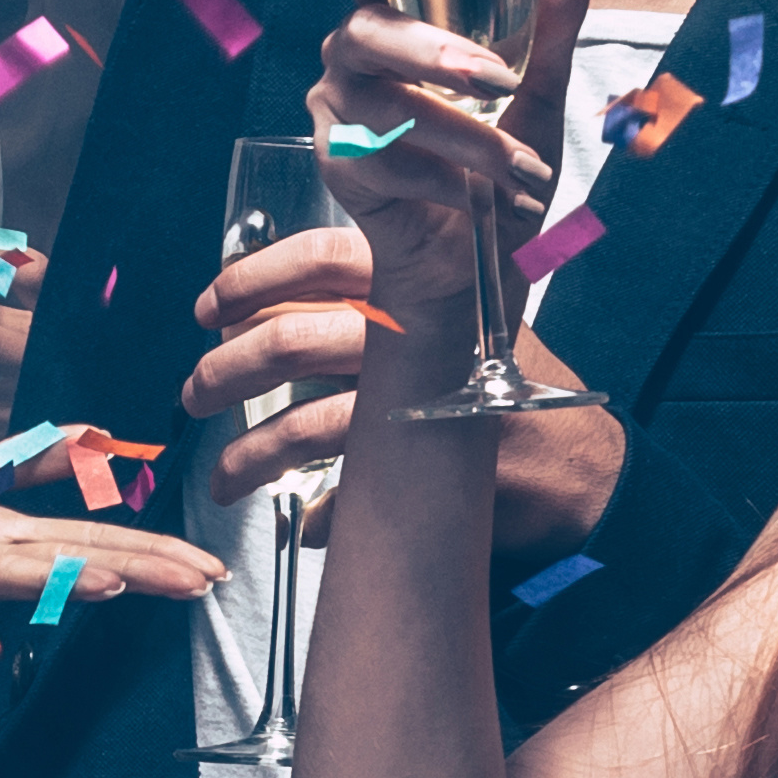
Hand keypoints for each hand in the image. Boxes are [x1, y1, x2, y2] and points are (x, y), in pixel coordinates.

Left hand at [177, 222, 625, 556]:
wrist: (581, 462)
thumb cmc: (502, 383)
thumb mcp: (449, 318)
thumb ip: (376, 303)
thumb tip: (265, 310)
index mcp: (421, 281)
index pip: (321, 256)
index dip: (251, 279)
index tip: (208, 309)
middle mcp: (418, 333)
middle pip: (291, 339)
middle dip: (226, 371)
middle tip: (196, 392)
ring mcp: (425, 400)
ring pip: (305, 419)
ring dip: (250, 452)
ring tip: (224, 475)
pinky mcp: (433, 464)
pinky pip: (346, 487)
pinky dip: (317, 510)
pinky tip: (306, 521)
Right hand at [306, 0, 595, 311]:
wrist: (474, 252)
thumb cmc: (496, 160)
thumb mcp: (538, 89)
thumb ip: (551, 25)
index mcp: (392, 15)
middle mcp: (352, 54)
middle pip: (365, 29)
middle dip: (435, 53)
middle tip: (499, 80)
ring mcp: (337, 107)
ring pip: (386, 104)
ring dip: (465, 136)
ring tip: (520, 167)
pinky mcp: (336, 161)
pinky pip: (387, 161)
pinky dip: (448, 181)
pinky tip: (484, 200)